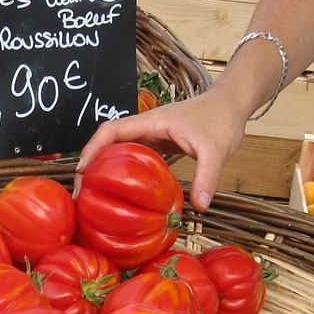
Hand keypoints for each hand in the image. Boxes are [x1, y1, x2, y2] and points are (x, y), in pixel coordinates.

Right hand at [76, 92, 249, 211]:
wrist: (232, 105)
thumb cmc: (222, 120)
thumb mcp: (216, 150)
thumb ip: (207, 177)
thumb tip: (199, 207)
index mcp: (151, 122)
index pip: (111, 130)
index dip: (93, 148)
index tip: (82, 170)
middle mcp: (146, 126)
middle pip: (108, 141)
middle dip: (92, 163)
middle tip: (84, 192)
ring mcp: (152, 134)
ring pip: (119, 149)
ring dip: (105, 167)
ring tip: (96, 193)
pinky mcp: (159, 143)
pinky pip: (134, 157)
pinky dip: (123, 171)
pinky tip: (122, 189)